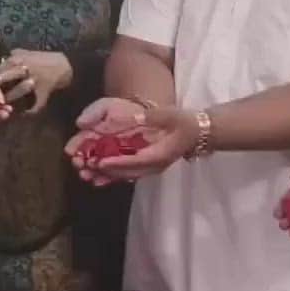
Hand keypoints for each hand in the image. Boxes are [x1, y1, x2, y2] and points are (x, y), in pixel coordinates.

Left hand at [0, 49, 72, 113]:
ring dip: (10, 98)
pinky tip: (23, 114)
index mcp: (18, 59)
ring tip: (2, 106)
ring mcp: (35, 81)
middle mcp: (25, 69)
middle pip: (5, 79)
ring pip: (19, 90)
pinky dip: (30, 111)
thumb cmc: (41, 59)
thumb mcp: (25, 52)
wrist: (62, 65)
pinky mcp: (44, 92)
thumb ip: (12, 56)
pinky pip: (36, 104)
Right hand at [65, 97, 147, 185]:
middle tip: (79, 163)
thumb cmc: (126, 111)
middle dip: (81, 162)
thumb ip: (93, 112)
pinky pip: (116, 176)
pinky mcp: (127, 171)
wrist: (151, 119)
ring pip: (100, 171)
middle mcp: (100, 151)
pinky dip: (108, 178)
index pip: (79, 143)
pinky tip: (100, 177)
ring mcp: (113, 162)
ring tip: (87, 173)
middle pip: (87, 160)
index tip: (70, 151)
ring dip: (92, 173)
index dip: (73, 147)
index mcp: (92, 136)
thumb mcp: (107, 106)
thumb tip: (79, 123)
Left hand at [66, 99, 195, 183]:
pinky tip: (104, 171)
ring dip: (110, 175)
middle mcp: (156, 165)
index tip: (99, 162)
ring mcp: (155, 167)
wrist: (201, 132)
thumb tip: (132, 118)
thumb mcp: (169, 115)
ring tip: (91, 172)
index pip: (135, 161)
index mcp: (160, 154)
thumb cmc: (186, 122)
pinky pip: (132, 172)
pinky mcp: (152, 166)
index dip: (116, 163)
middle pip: (128, 172)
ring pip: (129, 175)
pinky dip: (118, 173)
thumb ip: (150, 118)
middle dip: (108, 172)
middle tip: (87, 168)